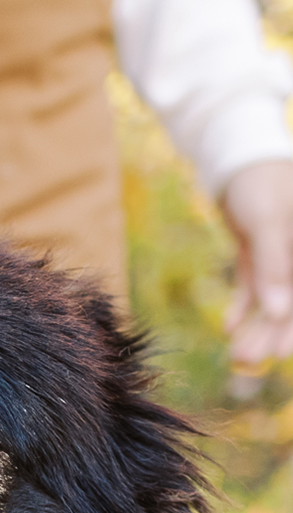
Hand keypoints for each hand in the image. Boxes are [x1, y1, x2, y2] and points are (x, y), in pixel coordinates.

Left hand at [222, 159, 292, 365]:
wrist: (235, 152)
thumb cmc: (259, 178)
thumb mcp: (269, 220)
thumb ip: (274, 265)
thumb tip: (280, 312)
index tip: (282, 352)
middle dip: (273, 331)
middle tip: (249, 359)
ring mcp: (284, 254)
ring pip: (274, 298)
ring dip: (256, 325)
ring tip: (236, 353)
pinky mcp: (262, 254)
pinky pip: (255, 287)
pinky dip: (243, 306)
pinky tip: (229, 327)